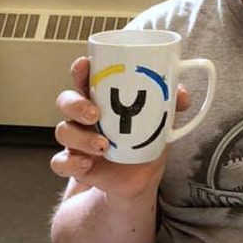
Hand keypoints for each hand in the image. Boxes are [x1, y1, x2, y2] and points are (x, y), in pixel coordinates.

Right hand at [50, 56, 190, 200]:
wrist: (141, 178)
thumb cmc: (145, 140)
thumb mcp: (161, 122)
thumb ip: (171, 105)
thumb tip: (181, 94)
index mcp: (101, 99)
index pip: (85, 78)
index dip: (80, 69)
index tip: (85, 64)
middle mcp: (84, 116)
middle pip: (66, 100)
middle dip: (76, 104)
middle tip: (95, 113)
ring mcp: (77, 140)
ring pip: (63, 130)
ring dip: (81, 137)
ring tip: (104, 145)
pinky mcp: (75, 164)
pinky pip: (61, 162)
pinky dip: (70, 162)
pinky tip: (87, 163)